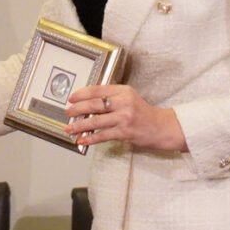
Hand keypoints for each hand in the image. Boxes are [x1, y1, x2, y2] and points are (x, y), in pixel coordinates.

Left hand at [64, 84, 187, 150]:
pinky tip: (82, 139)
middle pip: (94, 104)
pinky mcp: (124, 132)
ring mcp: (124, 118)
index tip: (72, 98)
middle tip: (68, 112)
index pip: (98, 90)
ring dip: (80, 125)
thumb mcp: (129, 98)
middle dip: (77, 109)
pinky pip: (103, 135)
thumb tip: (87, 102)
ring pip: (96, 121)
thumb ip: (111, 97)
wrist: (161, 127)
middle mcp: (124, 102)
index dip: (82, 94)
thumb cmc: (143, 113)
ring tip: (70, 128)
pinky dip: (90, 138)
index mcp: (124, 91)